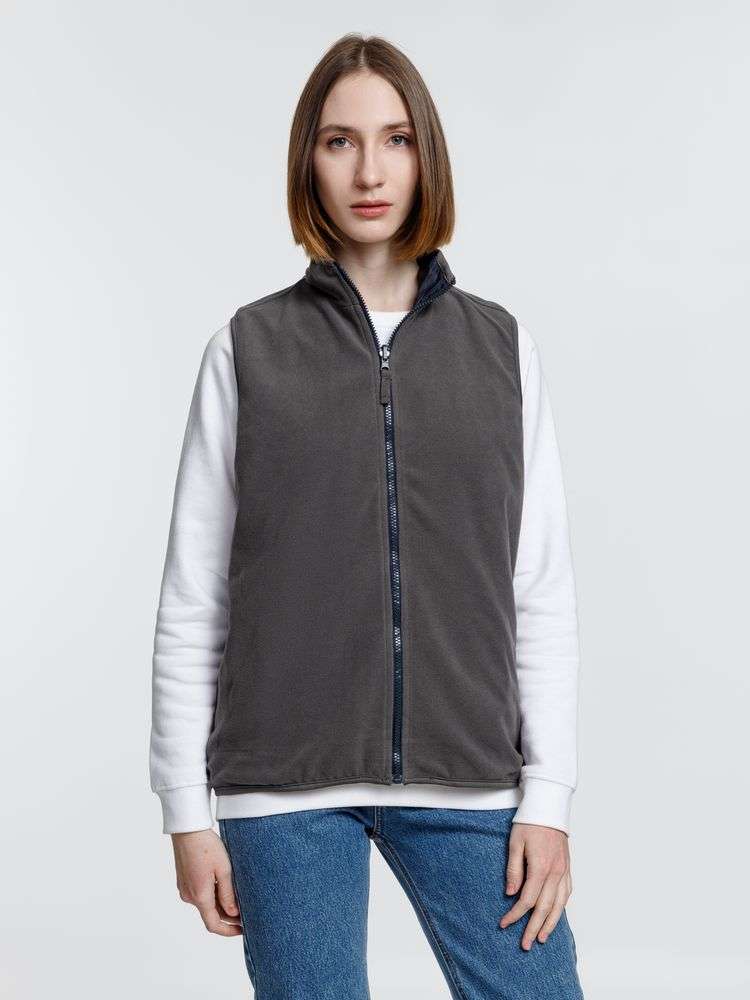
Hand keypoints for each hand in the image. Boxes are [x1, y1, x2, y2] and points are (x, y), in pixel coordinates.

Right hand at [171, 828, 242, 935]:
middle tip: (247, 911)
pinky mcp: (184, 881)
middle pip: (211, 914)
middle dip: (229, 916)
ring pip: (206, 904)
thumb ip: (228, 894)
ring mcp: (185, 889)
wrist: (187, 830)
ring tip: (238, 896)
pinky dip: (213, 896)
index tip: (243, 930)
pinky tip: (225, 885)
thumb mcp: (224, 870)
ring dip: (221, 905)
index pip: (213, 925)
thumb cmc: (207, 846)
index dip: (229, 931)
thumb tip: (233, 914)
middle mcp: (189, 896)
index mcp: (200, 896)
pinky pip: (200, 895)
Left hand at [499, 822, 571, 949]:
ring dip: (550, 924)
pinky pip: (567, 893)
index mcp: (540, 867)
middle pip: (544, 908)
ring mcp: (564, 871)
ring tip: (541, 938)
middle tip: (525, 945)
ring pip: (559, 905)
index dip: (515, 915)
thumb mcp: (515, 843)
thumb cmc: (529, 823)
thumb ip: (513, 869)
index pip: (527, 900)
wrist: (549, 807)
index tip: (504, 924)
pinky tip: (556, 916)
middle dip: (533, 928)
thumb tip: (510, 894)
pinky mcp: (567, 868)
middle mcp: (555, 873)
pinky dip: (561, 908)